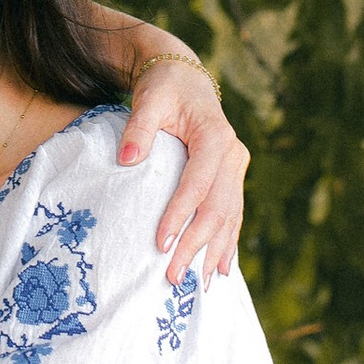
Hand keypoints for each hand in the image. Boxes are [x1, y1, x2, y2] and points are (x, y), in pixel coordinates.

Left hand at [119, 53, 247, 282]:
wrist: (186, 78)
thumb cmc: (163, 88)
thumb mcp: (149, 98)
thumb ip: (138, 127)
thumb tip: (127, 159)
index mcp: (216, 137)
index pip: (199, 183)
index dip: (181, 214)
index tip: (162, 243)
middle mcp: (233, 155)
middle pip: (218, 208)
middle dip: (197, 245)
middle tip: (174, 276)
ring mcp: (236, 168)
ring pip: (230, 217)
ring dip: (215, 252)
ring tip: (199, 285)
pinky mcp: (231, 178)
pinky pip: (232, 215)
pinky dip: (226, 243)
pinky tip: (220, 270)